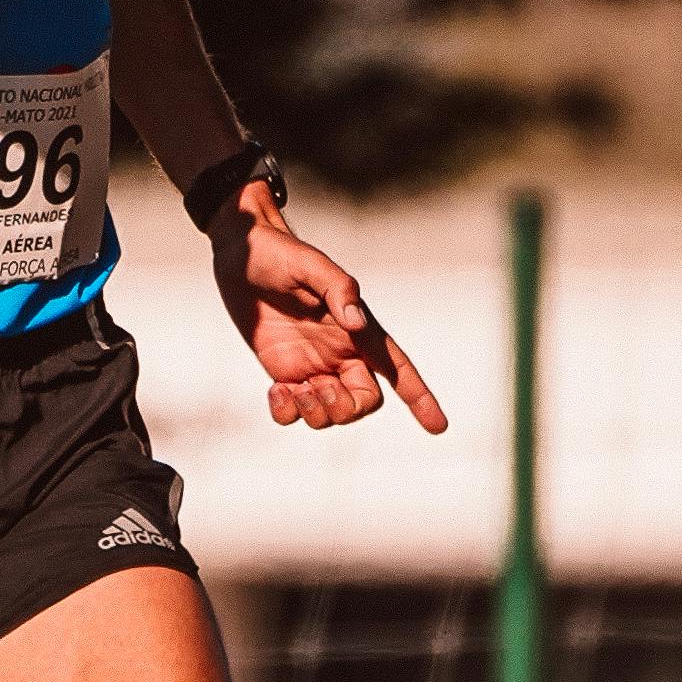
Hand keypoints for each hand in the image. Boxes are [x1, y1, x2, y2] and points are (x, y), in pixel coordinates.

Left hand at [212, 207, 447, 432]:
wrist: (242, 254)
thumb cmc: (281, 254)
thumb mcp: (310, 265)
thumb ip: (339, 289)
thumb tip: (358, 322)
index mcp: (359, 331)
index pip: (399, 370)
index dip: (421, 399)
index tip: (439, 427)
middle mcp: (341, 352)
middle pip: (364, 402)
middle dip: (346, 409)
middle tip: (316, 388)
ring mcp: (312, 364)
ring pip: (330, 413)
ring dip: (316, 413)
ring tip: (291, 389)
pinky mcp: (283, 371)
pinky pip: (294, 411)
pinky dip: (287, 413)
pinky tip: (275, 391)